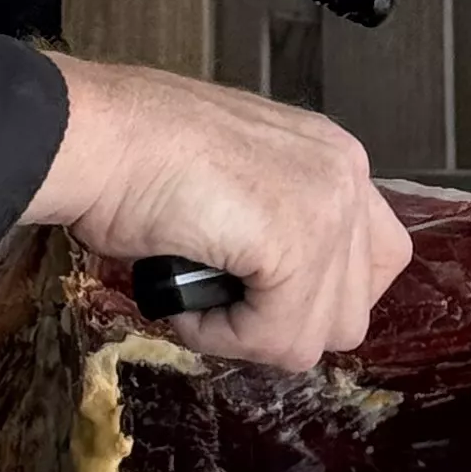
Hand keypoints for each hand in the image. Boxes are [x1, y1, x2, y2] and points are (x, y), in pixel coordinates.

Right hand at [31, 56, 411, 369]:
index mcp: (333, 156)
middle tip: (223, 300)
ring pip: (317, 333)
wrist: (97, 134)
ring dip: (251, 333)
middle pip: (352, 308)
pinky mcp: (297, 241)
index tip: (260, 295)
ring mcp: (328, 206)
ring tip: (198, 297)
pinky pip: (277, 336)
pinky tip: (187, 302)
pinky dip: (223, 336)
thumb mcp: (234, 181)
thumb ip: (276, 221)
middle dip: (284, 322)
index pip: (373, 259)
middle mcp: (346, 173)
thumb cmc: (136, 154)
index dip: (313, 295)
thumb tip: (275, 288)